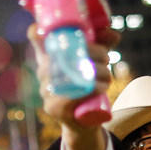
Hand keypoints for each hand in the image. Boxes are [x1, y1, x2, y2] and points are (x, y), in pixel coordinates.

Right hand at [29, 23, 118, 149]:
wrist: (83, 122)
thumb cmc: (87, 86)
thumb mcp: (95, 63)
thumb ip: (103, 45)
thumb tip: (113, 35)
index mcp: (49, 56)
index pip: (36, 39)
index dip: (37, 31)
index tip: (46, 27)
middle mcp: (43, 71)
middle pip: (65, 53)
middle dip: (94, 52)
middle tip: (107, 58)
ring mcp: (45, 90)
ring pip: (73, 73)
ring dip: (99, 72)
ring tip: (108, 77)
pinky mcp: (54, 107)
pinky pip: (75, 93)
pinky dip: (94, 88)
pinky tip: (102, 88)